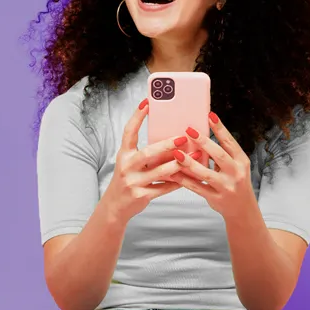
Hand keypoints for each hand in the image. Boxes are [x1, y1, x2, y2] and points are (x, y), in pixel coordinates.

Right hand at [98, 97, 202, 222]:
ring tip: (194, 156)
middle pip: (148, 153)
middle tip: (183, 137)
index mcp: (123, 154)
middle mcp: (126, 167)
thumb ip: (147, 153)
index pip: (129, 132)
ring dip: (178, 164)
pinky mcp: (141, 196)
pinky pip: (163, 188)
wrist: (115, 206)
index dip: (137, 116)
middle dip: (167, 145)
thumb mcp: (131, 164)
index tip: (147, 102)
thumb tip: (172, 139)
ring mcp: (133, 182)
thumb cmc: (128, 180)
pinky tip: (189, 176)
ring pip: (159, 172)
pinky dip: (177, 182)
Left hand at [167, 111, 257, 221]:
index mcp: (241, 161)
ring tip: (177, 153)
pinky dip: (184, 180)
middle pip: (219, 155)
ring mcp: (226, 187)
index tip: (209, 115)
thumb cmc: (235, 182)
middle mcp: (236, 173)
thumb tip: (202, 135)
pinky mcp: (215, 198)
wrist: (242, 209)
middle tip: (188, 130)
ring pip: (205, 173)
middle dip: (203, 142)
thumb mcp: (236, 166)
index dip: (220, 128)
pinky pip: (197, 188)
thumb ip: (222, 153)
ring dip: (190, 163)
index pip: (230, 142)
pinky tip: (173, 173)